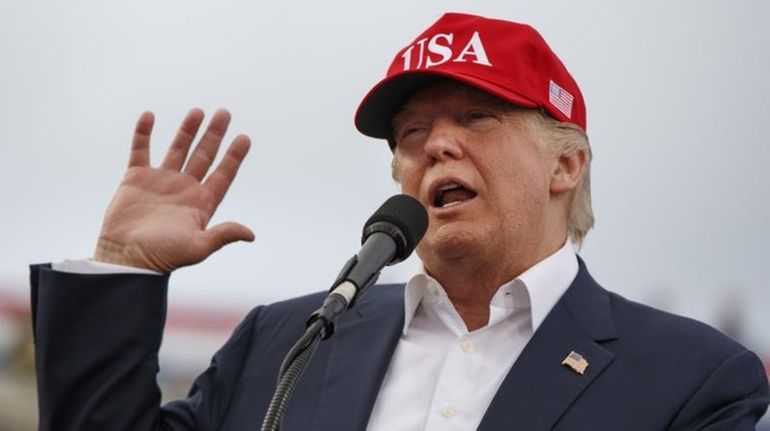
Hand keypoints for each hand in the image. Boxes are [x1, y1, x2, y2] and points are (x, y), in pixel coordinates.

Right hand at [94, 108, 253, 272]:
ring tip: (198, 111)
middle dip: (214, 134)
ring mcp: (161, 181)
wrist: (126, 259)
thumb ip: (223, 235)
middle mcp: (184, 188)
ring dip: (187, 130)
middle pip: (204, 155)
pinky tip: (149, 115)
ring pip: (177, 148)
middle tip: (224, 113)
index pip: (223, 174)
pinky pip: (140, 150)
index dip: (234, 157)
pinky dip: (144, 133)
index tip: (245, 138)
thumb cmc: (163, 257)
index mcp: (201, 203)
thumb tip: (251, 234)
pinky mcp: (135, 178)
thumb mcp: (197, 247)